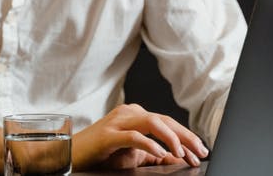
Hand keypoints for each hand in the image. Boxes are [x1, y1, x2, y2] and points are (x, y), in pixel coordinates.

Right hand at [71, 103, 207, 169]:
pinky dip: (149, 143)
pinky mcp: (108, 135)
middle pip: (164, 120)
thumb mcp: (133, 155)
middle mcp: (129, 113)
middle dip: (186, 137)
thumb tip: (178, 159)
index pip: (167, 122)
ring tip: (182, 153)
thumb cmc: (101, 155)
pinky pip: (133, 136)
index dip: (187, 137)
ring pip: (152, 122)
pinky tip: (160, 152)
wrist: (72, 155)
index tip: (201, 152)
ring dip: (171, 138)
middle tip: (201, 152)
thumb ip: (154, 153)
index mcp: (135, 115)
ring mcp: (118, 122)